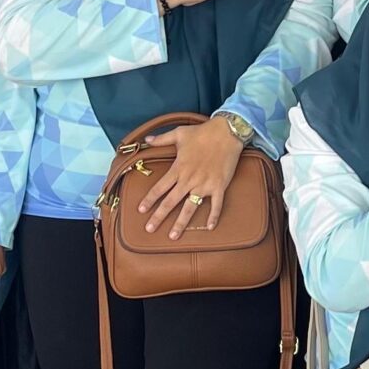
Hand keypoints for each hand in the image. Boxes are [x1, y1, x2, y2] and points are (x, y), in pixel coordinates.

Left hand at [139, 115, 244, 238]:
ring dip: (181, 223)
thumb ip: (161, 139)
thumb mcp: (179, 133)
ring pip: (190, 207)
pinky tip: (210, 228)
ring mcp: (204, 184)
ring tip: (173, 236)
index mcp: (178, 168)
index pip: (160, 187)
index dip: (150, 199)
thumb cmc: (202, 132)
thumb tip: (146, 140)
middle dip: (159, 216)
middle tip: (150, 229)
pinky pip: (216, 204)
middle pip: (171, 202)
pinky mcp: (219, 186)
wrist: (227, 132)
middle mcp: (189, 179)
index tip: (141, 210)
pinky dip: (213, 216)